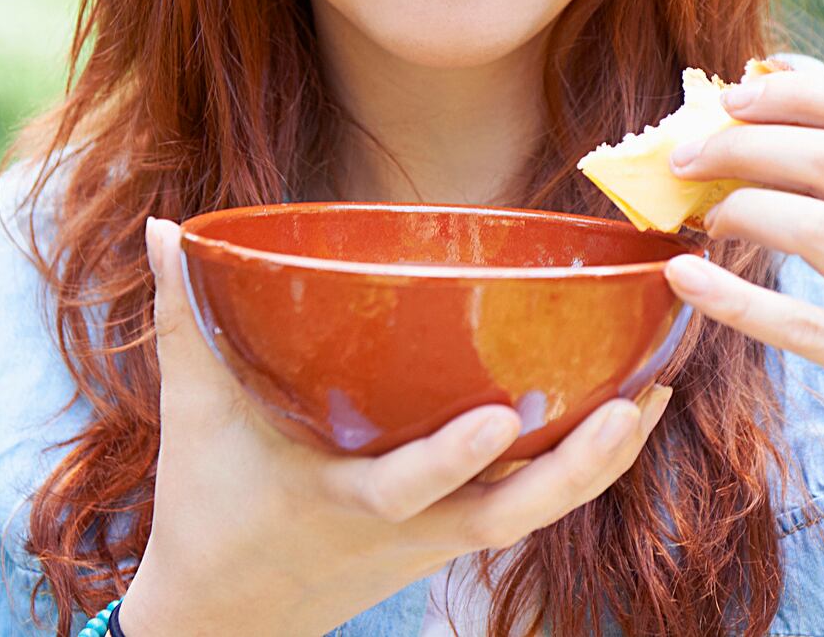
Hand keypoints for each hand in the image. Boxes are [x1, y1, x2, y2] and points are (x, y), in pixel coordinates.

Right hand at [120, 217, 674, 635]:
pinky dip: (580, 466)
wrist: (228, 618)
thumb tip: (168, 225)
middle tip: (637, 404)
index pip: (406, 490)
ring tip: (654, 396)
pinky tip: (625, 413)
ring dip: (599, 463)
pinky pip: (529, 505)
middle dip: (577, 468)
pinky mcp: (451, 538)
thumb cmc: (210, 506)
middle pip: (510, 516)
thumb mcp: (195, 413)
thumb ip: (187, 318)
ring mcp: (436, 541)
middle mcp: (406, 530)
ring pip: (535, 514)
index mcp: (342, 501)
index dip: (452, 460)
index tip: (496, 418)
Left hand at [659, 71, 823, 535]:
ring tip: (700, 215)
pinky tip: (683, 277)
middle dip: (744, 144)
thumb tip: (776, 107)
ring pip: (813, 228)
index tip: (737, 93)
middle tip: (685, 154)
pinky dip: (727, 295)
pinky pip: (793, 323)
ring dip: (738, 208)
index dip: (801, 92)